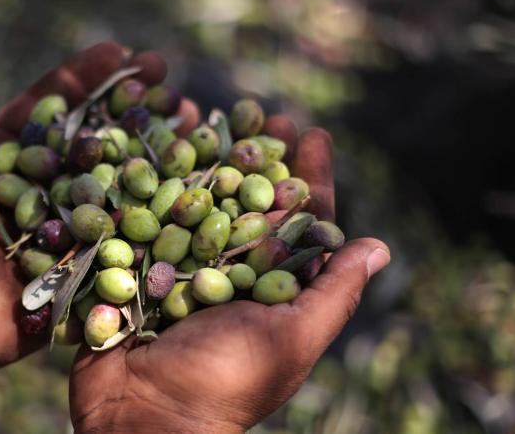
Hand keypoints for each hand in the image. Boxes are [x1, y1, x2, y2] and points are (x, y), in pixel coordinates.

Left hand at [0, 41, 172, 378]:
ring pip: (120, 186)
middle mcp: (43, 194)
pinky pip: (125, 239)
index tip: (123, 51)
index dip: (88, 79)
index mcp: (9, 164)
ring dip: (158, 156)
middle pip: (97, 143)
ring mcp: (66, 232)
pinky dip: (159, 217)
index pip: (55, 110)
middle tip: (174, 84)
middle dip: (137, 111)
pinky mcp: (83, 267)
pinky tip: (197, 190)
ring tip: (197, 126)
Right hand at [69, 123, 390, 431]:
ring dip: (205, 154)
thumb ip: (333, 294)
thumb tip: (380, 247)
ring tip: (208, 110)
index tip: (312, 133)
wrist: (143, 418)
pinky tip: (154, 142)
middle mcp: (227, 273)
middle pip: (247, 200)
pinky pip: (141, 215)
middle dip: (257, 154)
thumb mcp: (291, 339)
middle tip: (262, 111)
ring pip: (196, 198)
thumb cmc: (225, 382)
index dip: (308, 177)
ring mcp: (178, 268)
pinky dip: (147, 178)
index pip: (298, 222)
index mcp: (270, 288)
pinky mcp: (133, 268)